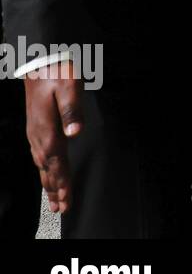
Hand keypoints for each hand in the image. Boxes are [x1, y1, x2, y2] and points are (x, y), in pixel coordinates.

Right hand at [24, 63, 81, 213]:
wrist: (39, 63)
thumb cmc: (57, 74)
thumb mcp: (69, 87)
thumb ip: (72, 110)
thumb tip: (75, 132)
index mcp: (48, 130)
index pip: (57, 163)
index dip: (63, 183)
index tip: (66, 201)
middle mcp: (39, 137)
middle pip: (48, 170)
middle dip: (55, 190)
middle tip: (61, 210)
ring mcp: (35, 134)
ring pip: (42, 165)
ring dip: (49, 183)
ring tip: (54, 201)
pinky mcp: (35, 129)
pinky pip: (39, 156)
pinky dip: (44, 170)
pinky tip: (45, 174)